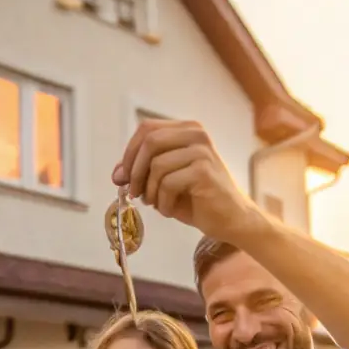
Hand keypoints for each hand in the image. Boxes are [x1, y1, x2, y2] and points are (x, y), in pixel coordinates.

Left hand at [113, 120, 255, 242]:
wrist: (231, 219)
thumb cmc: (198, 199)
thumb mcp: (165, 180)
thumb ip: (143, 170)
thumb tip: (117, 174)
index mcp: (187, 129)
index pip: (147, 129)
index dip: (129, 152)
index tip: (122, 176)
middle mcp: (196, 134)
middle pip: (149, 142)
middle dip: (135, 171)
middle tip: (134, 193)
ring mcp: (202, 151)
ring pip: (157, 165)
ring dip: (150, 191)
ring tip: (157, 204)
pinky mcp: (204, 171)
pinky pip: (168, 184)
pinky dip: (162, 202)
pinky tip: (170, 210)